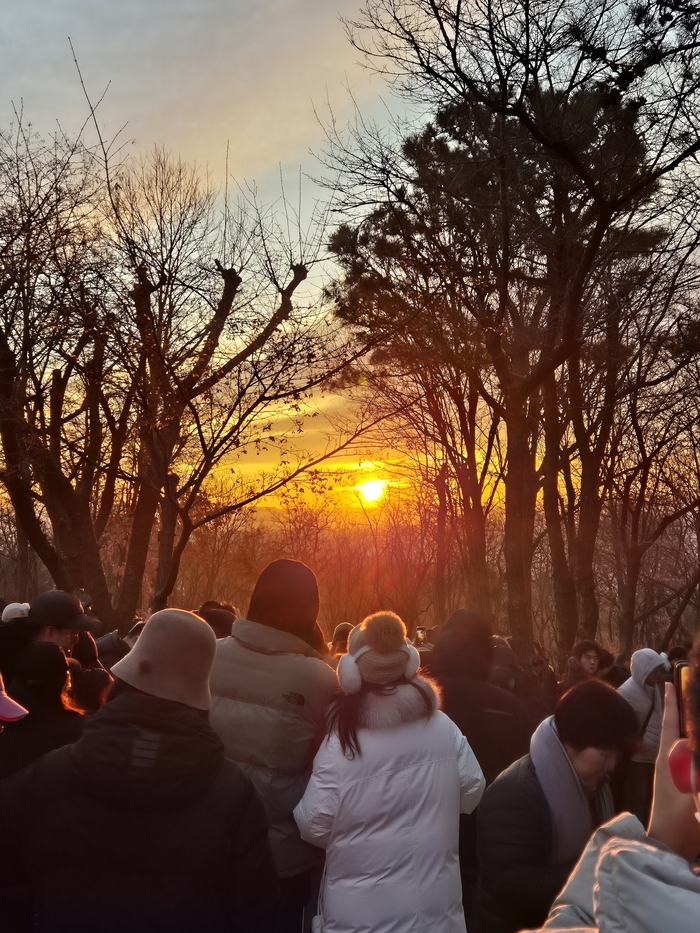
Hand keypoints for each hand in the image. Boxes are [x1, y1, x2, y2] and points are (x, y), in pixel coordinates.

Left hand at [647, 682, 699, 859]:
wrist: (668, 847)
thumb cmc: (681, 823)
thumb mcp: (694, 796)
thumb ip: (695, 773)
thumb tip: (689, 745)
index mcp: (669, 761)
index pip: (671, 726)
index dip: (672, 706)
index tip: (669, 684)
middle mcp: (668, 762)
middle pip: (675, 731)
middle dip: (681, 713)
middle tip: (687, 693)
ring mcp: (671, 774)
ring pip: (679, 743)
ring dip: (685, 729)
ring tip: (692, 716)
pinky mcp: (676, 785)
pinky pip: (683, 758)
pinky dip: (690, 747)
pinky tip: (694, 745)